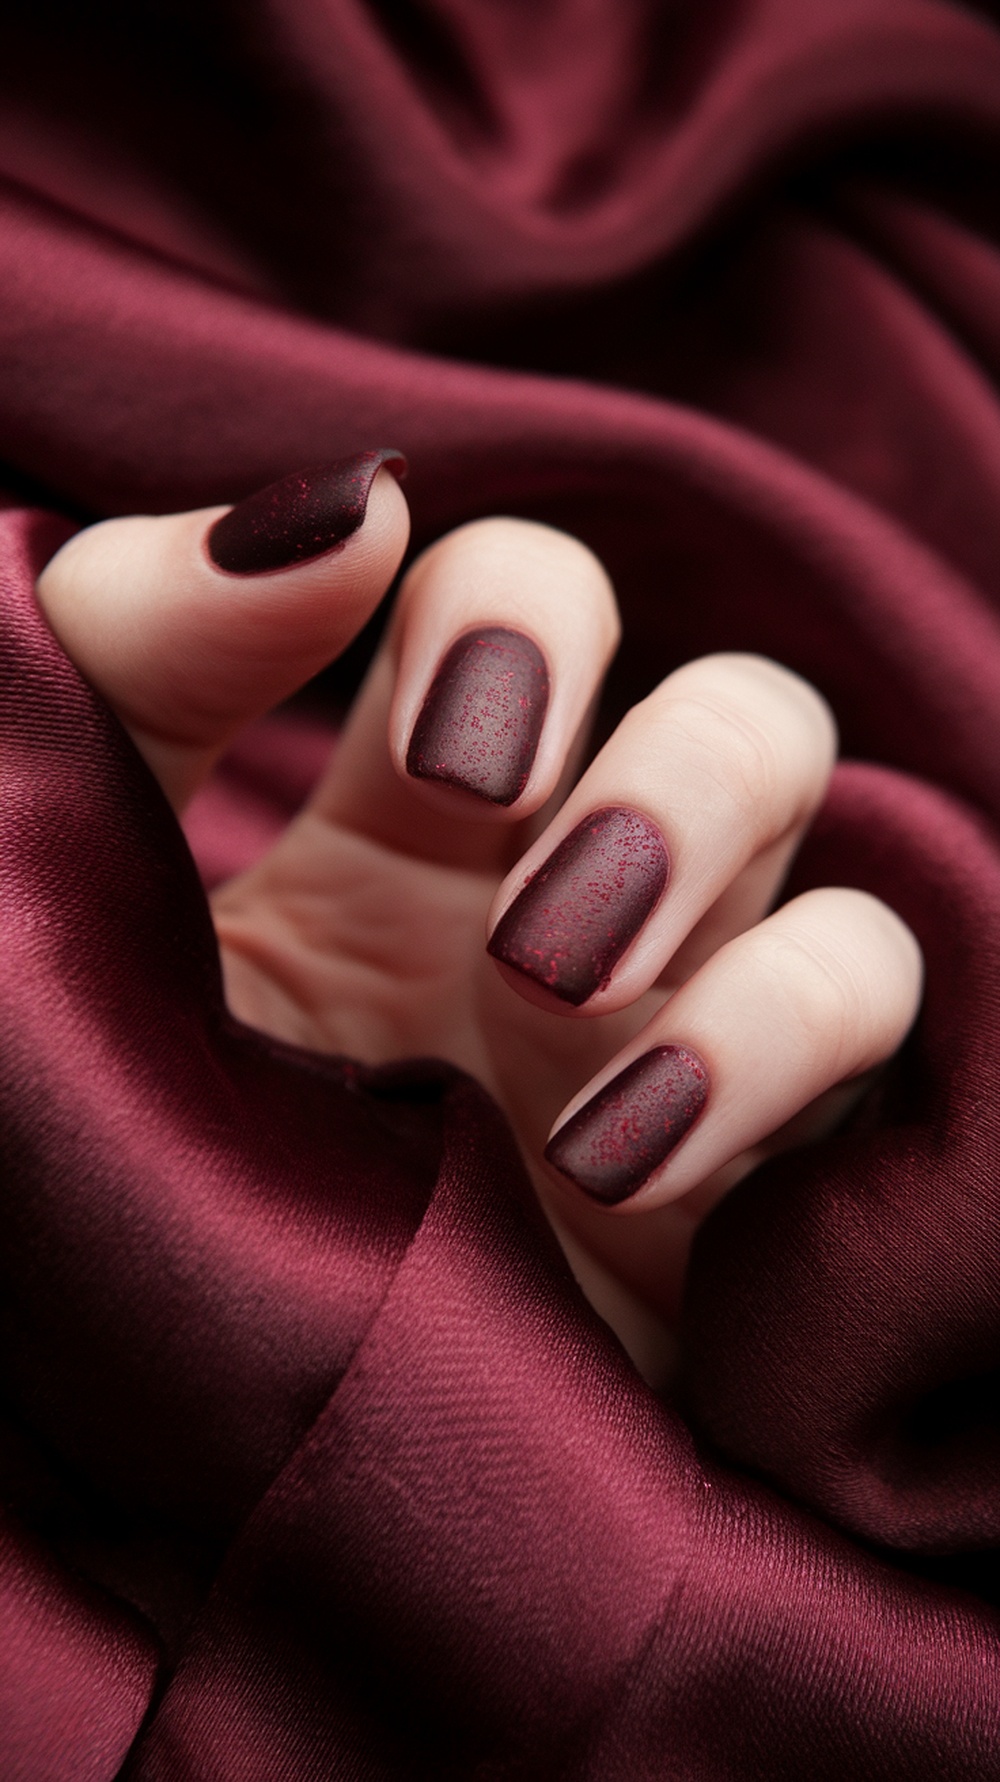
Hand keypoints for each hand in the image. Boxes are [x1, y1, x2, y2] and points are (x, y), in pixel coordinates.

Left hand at [36, 455, 922, 1384]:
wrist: (155, 1418)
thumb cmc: (102, 1124)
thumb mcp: (74, 859)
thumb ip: (139, 648)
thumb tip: (341, 504)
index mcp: (421, 821)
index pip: (540, 609)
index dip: (520, 625)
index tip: (434, 765)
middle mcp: (583, 911)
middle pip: (747, 721)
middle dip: (671, 781)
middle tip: (525, 917)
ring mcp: (686, 1049)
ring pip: (851, 888)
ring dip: (743, 949)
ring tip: (570, 1022)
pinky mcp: (751, 1199)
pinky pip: (886, 1060)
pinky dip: (784, 1062)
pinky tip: (624, 1161)